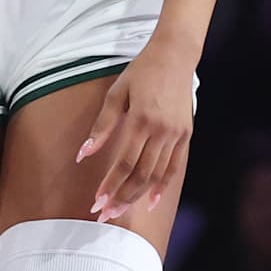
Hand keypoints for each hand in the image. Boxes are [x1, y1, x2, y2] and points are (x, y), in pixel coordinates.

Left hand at [77, 37, 195, 223]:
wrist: (175, 56)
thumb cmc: (141, 72)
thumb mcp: (116, 92)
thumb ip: (102, 125)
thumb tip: (84, 154)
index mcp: (141, 118)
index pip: (124, 162)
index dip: (110, 185)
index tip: (97, 201)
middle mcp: (161, 130)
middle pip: (141, 174)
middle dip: (121, 197)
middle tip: (105, 214)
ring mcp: (176, 134)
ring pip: (157, 174)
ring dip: (138, 196)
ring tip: (121, 210)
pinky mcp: (186, 134)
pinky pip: (174, 167)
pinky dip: (162, 186)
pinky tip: (151, 201)